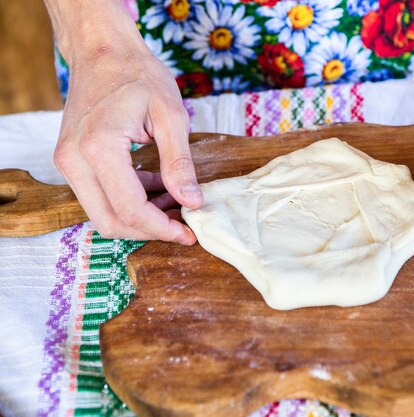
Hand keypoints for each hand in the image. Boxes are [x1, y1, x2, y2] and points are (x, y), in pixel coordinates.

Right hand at [54, 45, 201, 243]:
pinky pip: (99, 196)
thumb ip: (180, 162)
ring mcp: (68, 161)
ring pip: (102, 213)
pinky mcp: (71, 160)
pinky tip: (157, 189)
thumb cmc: (138, 74)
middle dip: (149, 231)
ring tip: (174, 204)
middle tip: (182, 225)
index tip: (189, 233)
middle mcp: (74, 160)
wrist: (103, 51)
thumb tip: (191, 202)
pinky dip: (128, 202)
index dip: (162, 228)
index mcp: (98, 147)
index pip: (130, 209)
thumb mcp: (171, 115)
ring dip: (139, 218)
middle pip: (110, 221)